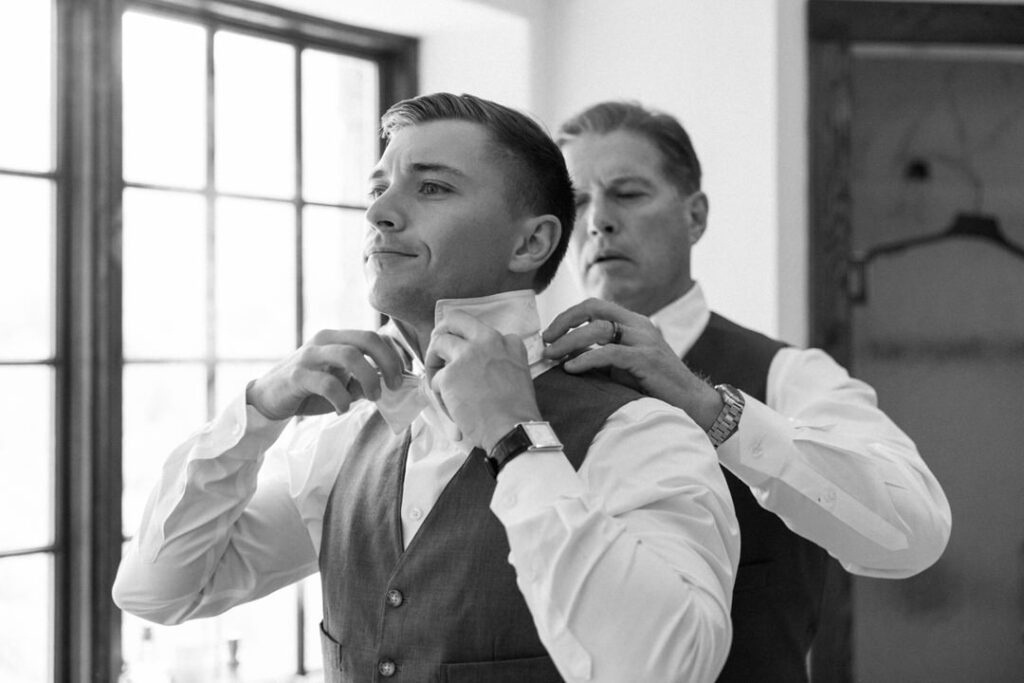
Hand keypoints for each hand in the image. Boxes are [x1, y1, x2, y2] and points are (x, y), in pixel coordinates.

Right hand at [246, 329, 403, 420]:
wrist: (268, 399)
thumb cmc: (309, 390)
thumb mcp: (341, 383)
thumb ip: (363, 381)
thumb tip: (391, 384)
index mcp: (337, 338)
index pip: (374, 337)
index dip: (393, 356)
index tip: (400, 379)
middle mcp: (324, 341)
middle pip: (367, 340)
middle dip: (388, 363)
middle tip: (392, 387)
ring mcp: (310, 356)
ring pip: (349, 355)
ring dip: (369, 378)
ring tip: (373, 397)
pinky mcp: (297, 375)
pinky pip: (327, 383)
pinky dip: (341, 398)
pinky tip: (342, 409)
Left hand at [424, 310, 542, 451]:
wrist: (512, 428)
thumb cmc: (516, 410)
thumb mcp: (519, 373)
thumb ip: (501, 359)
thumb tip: (476, 365)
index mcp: (507, 342)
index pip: (480, 328)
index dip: (468, 343)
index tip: (465, 356)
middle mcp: (487, 340)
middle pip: (455, 319)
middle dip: (442, 331)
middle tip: (437, 348)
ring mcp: (467, 355)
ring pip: (438, 344)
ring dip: (434, 363)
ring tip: (439, 384)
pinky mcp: (450, 374)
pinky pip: (435, 379)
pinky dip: (440, 395)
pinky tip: (452, 408)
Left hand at [542, 298, 721, 429]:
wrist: (691, 403)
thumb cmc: (654, 387)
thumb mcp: (623, 365)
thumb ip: (600, 354)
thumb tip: (565, 354)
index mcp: (632, 322)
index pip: (594, 305)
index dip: (567, 316)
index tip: (549, 334)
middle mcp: (638, 325)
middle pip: (593, 308)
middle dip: (564, 321)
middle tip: (545, 341)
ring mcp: (644, 340)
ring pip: (597, 329)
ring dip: (569, 341)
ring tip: (552, 356)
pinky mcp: (646, 359)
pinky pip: (609, 352)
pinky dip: (586, 359)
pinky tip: (571, 368)